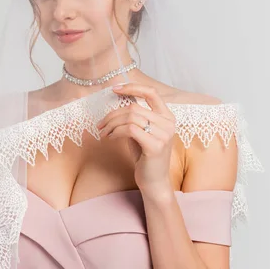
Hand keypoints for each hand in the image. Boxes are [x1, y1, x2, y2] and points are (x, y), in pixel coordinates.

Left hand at [96, 82, 176, 197]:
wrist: (153, 181)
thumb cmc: (144, 155)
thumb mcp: (140, 131)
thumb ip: (134, 116)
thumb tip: (118, 98)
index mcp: (167, 116)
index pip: (152, 92)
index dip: (132, 87)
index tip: (115, 89)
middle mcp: (168, 123)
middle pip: (134, 108)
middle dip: (112, 115)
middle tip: (101, 125)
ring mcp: (164, 135)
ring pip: (130, 118)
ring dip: (111, 124)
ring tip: (104, 133)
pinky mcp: (155, 146)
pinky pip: (130, 130)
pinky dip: (116, 132)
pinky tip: (110, 138)